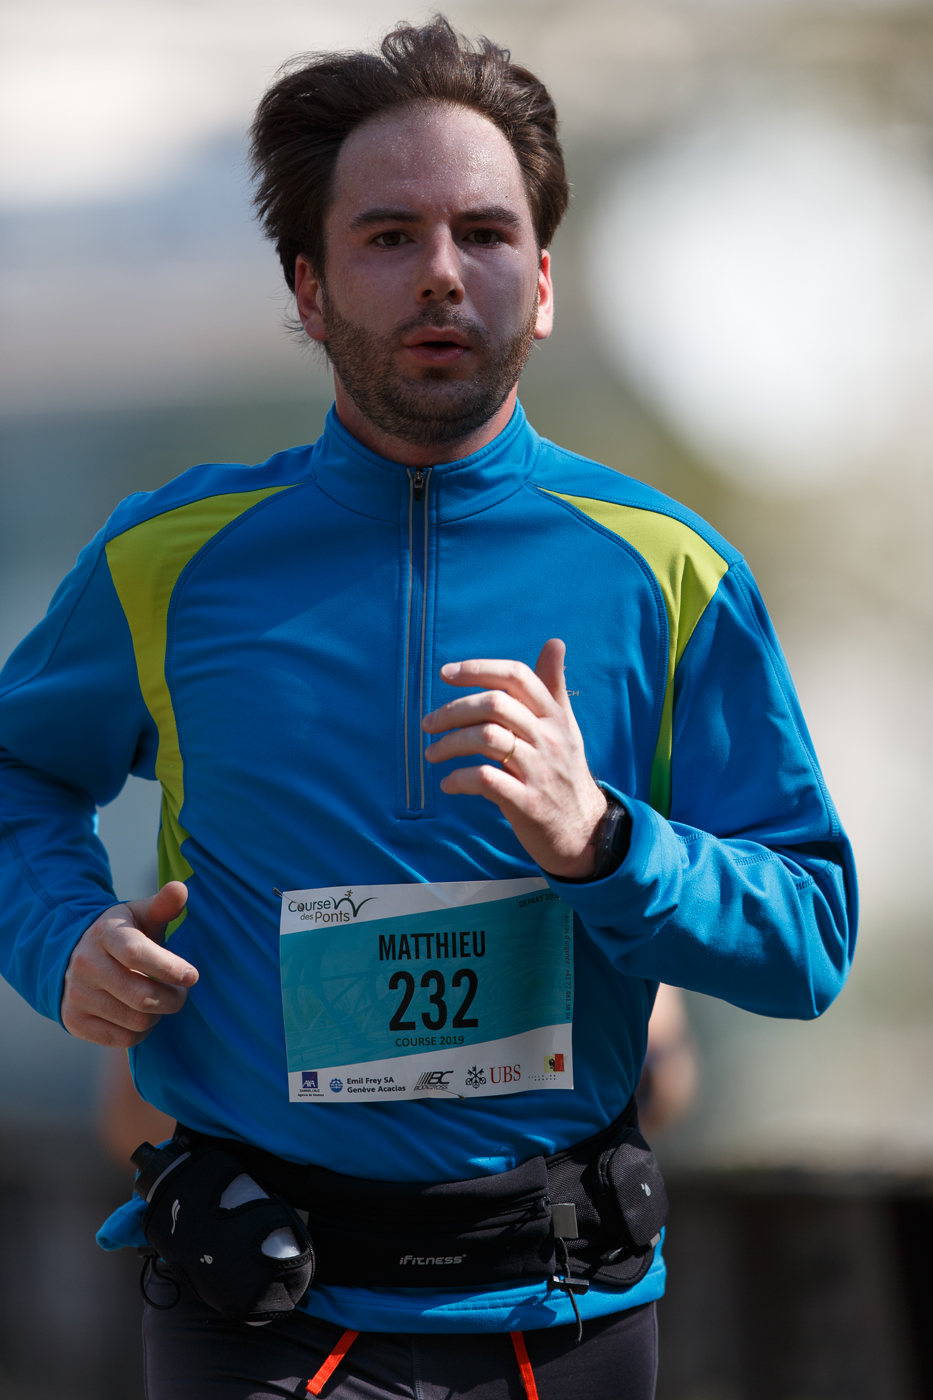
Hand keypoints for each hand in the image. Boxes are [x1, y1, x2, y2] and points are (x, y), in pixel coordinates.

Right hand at [62, 881, 197, 1047]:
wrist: (74, 955)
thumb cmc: (122, 934)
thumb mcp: (140, 915)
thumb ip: (163, 905)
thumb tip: (181, 888)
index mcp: (105, 934)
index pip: (136, 954)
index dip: (168, 967)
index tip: (192, 976)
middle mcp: (86, 964)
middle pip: (141, 995)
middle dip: (173, 999)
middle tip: (182, 993)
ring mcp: (77, 994)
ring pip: (136, 1021)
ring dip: (158, 1015)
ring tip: (161, 1001)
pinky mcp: (74, 1020)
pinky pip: (122, 1039)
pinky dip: (142, 1032)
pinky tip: (143, 1015)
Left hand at [422, 638, 606, 877]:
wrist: (583, 830)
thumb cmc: (564, 772)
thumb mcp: (564, 727)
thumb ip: (553, 686)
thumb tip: (555, 642)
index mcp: (555, 716)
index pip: (517, 677)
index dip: (478, 669)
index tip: (445, 674)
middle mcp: (548, 738)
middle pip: (496, 704)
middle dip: (454, 710)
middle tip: (429, 723)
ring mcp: (539, 771)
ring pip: (487, 738)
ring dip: (450, 744)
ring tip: (432, 754)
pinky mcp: (528, 803)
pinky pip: (486, 780)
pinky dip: (460, 779)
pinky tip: (449, 783)